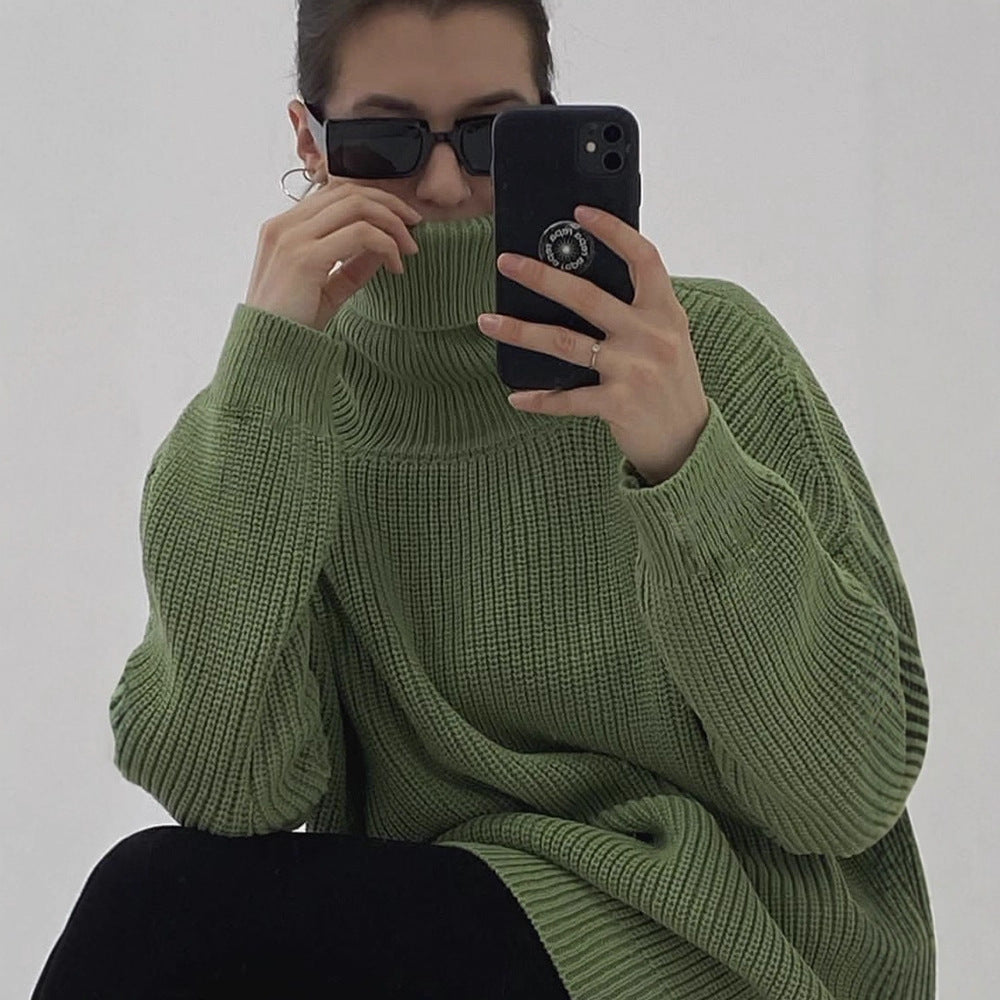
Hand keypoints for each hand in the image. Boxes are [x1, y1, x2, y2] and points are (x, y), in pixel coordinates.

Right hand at [245, 180, 422, 332]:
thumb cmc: (293, 324)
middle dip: (390, 205)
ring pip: (356, 205)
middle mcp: (285, 225)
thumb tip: (386, 245)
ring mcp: (292, 238)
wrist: (268, 353)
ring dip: (392, 223)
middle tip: (415, 228)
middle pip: (348, 191)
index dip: (374, 199)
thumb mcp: (328, 288)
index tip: (402, 221)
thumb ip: (352, 264)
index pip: (335, 193)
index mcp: (285, 228)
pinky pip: (360, 234)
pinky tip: (395, 267)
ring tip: (409, 249)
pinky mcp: (305, 258)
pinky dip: (386, 245)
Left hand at [477, 205, 710, 485]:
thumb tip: (585, 280)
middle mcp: (650, 336)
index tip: (581, 212)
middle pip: (586, 296)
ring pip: (564, 342)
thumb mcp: (667, 338)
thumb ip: (639, 310)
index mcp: (666, 312)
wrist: (688, 442)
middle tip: (506, 263)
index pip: (643, 258)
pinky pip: (567, 398)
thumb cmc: (672, 384)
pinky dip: (539, 399)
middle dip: (540, 276)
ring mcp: (633, 370)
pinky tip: (517, 396)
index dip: (613, 230)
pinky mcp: (618, 404)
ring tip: (488, 321)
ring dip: (520, 331)